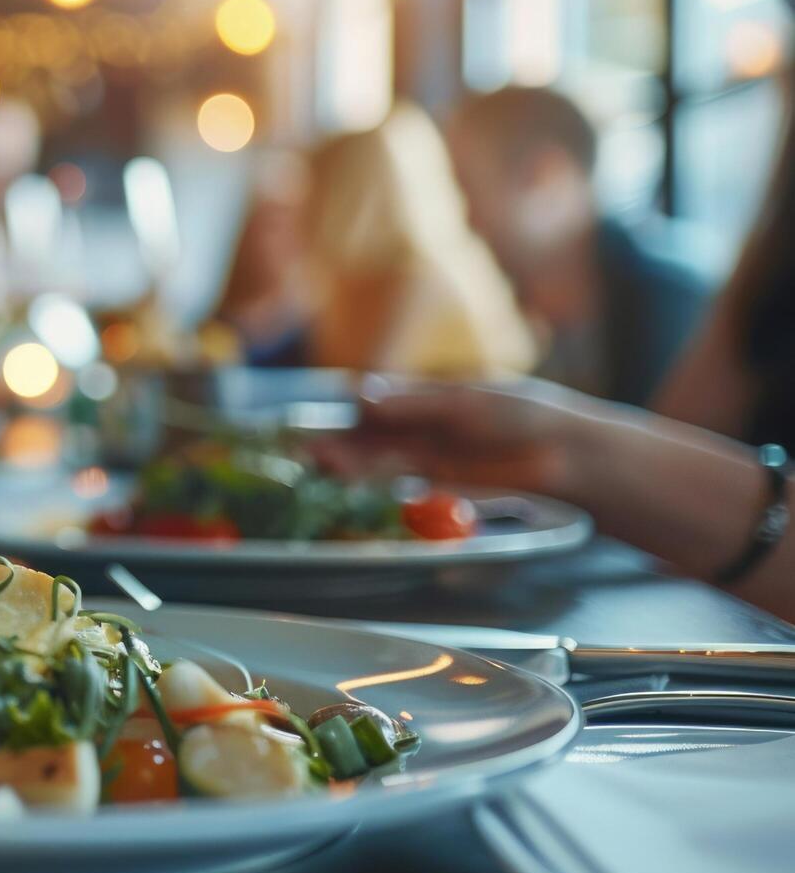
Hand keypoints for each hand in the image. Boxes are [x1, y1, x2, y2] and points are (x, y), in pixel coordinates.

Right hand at [319, 374, 602, 496]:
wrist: (565, 456)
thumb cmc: (522, 416)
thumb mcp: (466, 402)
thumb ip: (412, 403)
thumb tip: (358, 394)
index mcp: (429, 393)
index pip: (380, 398)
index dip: (351, 405)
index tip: (329, 409)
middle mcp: (422, 422)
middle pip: (370, 432)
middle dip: (340, 439)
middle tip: (308, 448)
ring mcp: (427, 452)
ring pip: (376, 455)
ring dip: (346, 459)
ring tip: (319, 462)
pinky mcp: (435, 479)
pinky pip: (392, 477)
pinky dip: (367, 477)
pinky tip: (344, 476)